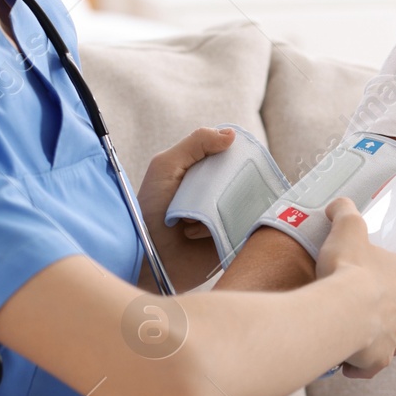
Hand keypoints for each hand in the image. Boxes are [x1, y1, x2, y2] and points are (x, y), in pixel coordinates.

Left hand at [137, 126, 236, 291]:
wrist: (148, 259)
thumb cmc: (148, 211)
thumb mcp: (165, 167)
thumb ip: (195, 144)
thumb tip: (231, 135)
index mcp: (204, 173)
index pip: (231, 156)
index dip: (233, 155)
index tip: (227, 159)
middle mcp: (218, 193)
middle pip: (244, 178)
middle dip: (227, 183)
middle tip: (205, 193)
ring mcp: (226, 217)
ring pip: (247, 202)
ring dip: (221, 209)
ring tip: (191, 222)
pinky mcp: (233, 239)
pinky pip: (247, 227)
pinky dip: (227, 228)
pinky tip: (202, 235)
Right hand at [316, 196, 395, 377]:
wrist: (341, 311)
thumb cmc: (348, 269)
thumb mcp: (346, 230)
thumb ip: (346, 213)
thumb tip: (339, 204)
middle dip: (395, 310)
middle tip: (368, 305)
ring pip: (395, 339)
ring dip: (378, 336)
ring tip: (352, 331)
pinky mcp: (381, 359)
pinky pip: (374, 364)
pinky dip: (362, 363)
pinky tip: (345, 358)